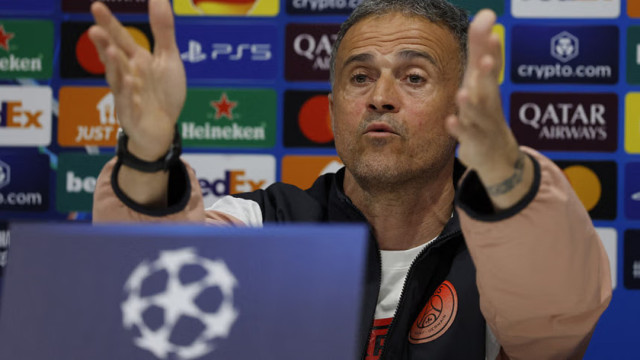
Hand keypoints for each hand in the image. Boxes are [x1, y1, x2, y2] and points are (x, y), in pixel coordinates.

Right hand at [89, 0, 185, 160]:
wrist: (164, 130)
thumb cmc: (163, 94)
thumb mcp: (168, 58)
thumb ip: (162, 30)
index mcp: (135, 60)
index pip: (120, 38)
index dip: (109, 23)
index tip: (96, 6)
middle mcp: (127, 75)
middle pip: (114, 57)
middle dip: (104, 44)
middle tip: (94, 29)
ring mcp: (128, 96)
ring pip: (117, 79)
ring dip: (114, 66)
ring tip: (111, 51)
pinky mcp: (133, 116)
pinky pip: (129, 104)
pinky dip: (128, 94)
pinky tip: (128, 82)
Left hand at [446, 10, 532, 207]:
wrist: (498, 155)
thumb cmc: (486, 111)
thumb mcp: (482, 80)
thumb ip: (480, 49)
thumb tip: (486, 14)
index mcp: (488, 84)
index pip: (490, 63)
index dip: (491, 47)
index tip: (490, 28)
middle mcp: (489, 101)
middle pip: (489, 85)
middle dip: (488, 72)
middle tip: (486, 58)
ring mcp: (483, 123)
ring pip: (479, 112)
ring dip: (471, 103)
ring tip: (463, 93)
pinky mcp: (475, 141)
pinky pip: (467, 135)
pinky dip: (459, 128)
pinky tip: (450, 121)